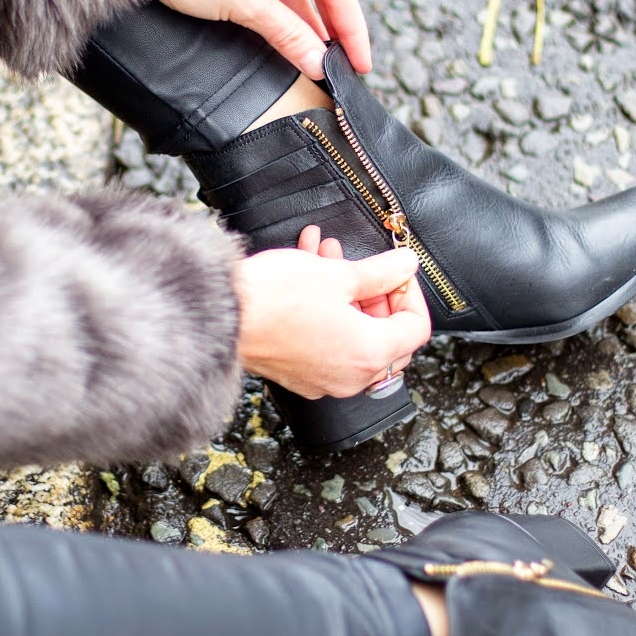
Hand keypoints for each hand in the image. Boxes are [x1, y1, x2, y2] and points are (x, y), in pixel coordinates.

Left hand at [151, 0, 370, 79]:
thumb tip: (318, 65)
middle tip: (343, 65)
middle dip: (329, 28)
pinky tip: (289, 35)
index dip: (351, 32)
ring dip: (303, 21)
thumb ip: (289, 35)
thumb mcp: (249, 6)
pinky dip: (281, 8)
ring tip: (315, 58)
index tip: (359, 65)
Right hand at [232, 238, 430, 398]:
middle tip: (366, 268)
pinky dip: (328, 313)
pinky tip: (310, 273)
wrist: (219, 316)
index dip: (410, 294)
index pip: (416, 328)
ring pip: (356, 337)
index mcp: (370, 354)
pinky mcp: (300, 375)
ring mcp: (325, 379)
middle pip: (388, 337)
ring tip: (328, 255)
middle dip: (378, 296)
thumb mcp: (337, 275)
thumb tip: (406, 266)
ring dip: (349, 297)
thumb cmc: (273, 299)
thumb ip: (380, 272)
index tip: (397, 272)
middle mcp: (352, 376)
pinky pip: (329, 344)